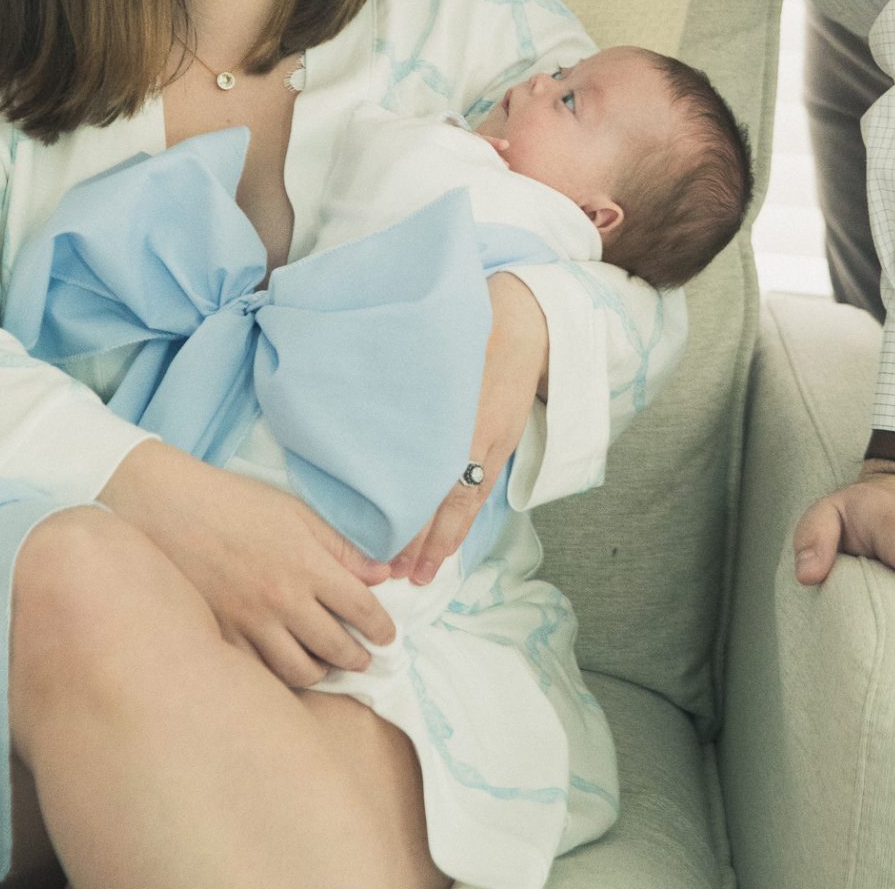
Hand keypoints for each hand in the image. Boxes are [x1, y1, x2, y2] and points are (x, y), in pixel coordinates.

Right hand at [98, 437, 395, 689]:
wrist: (170, 509)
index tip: (389, 636)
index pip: (361, 608)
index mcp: (306, 565)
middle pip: (334, 647)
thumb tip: (381, 574)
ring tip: (329, 667)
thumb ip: (340, 547)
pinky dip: (277, 675)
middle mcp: (281, 600)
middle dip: (358, 658)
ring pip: (298, 671)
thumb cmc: (236, 502)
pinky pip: (258, 671)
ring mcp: (249, 623)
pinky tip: (286, 667)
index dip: (381, 627)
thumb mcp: (296, 512)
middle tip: (367, 659)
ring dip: (321, 673)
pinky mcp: (221, 636)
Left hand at [391, 270, 549, 585]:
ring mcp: (494, 443)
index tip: (384, 542)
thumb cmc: (476, 327)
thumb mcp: (441, 347)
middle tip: (395, 573)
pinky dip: (465, 522)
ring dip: (444, 541)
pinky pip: (481, 492)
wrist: (529, 322)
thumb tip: (365, 405)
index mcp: (457, 412)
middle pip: (446, 499)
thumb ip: (408, 379)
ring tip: (422, 573)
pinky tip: (450, 544)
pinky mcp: (503, 444)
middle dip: (422, 539)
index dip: (411, 515)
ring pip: (466, 503)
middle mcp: (476, 434)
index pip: (431, 477)